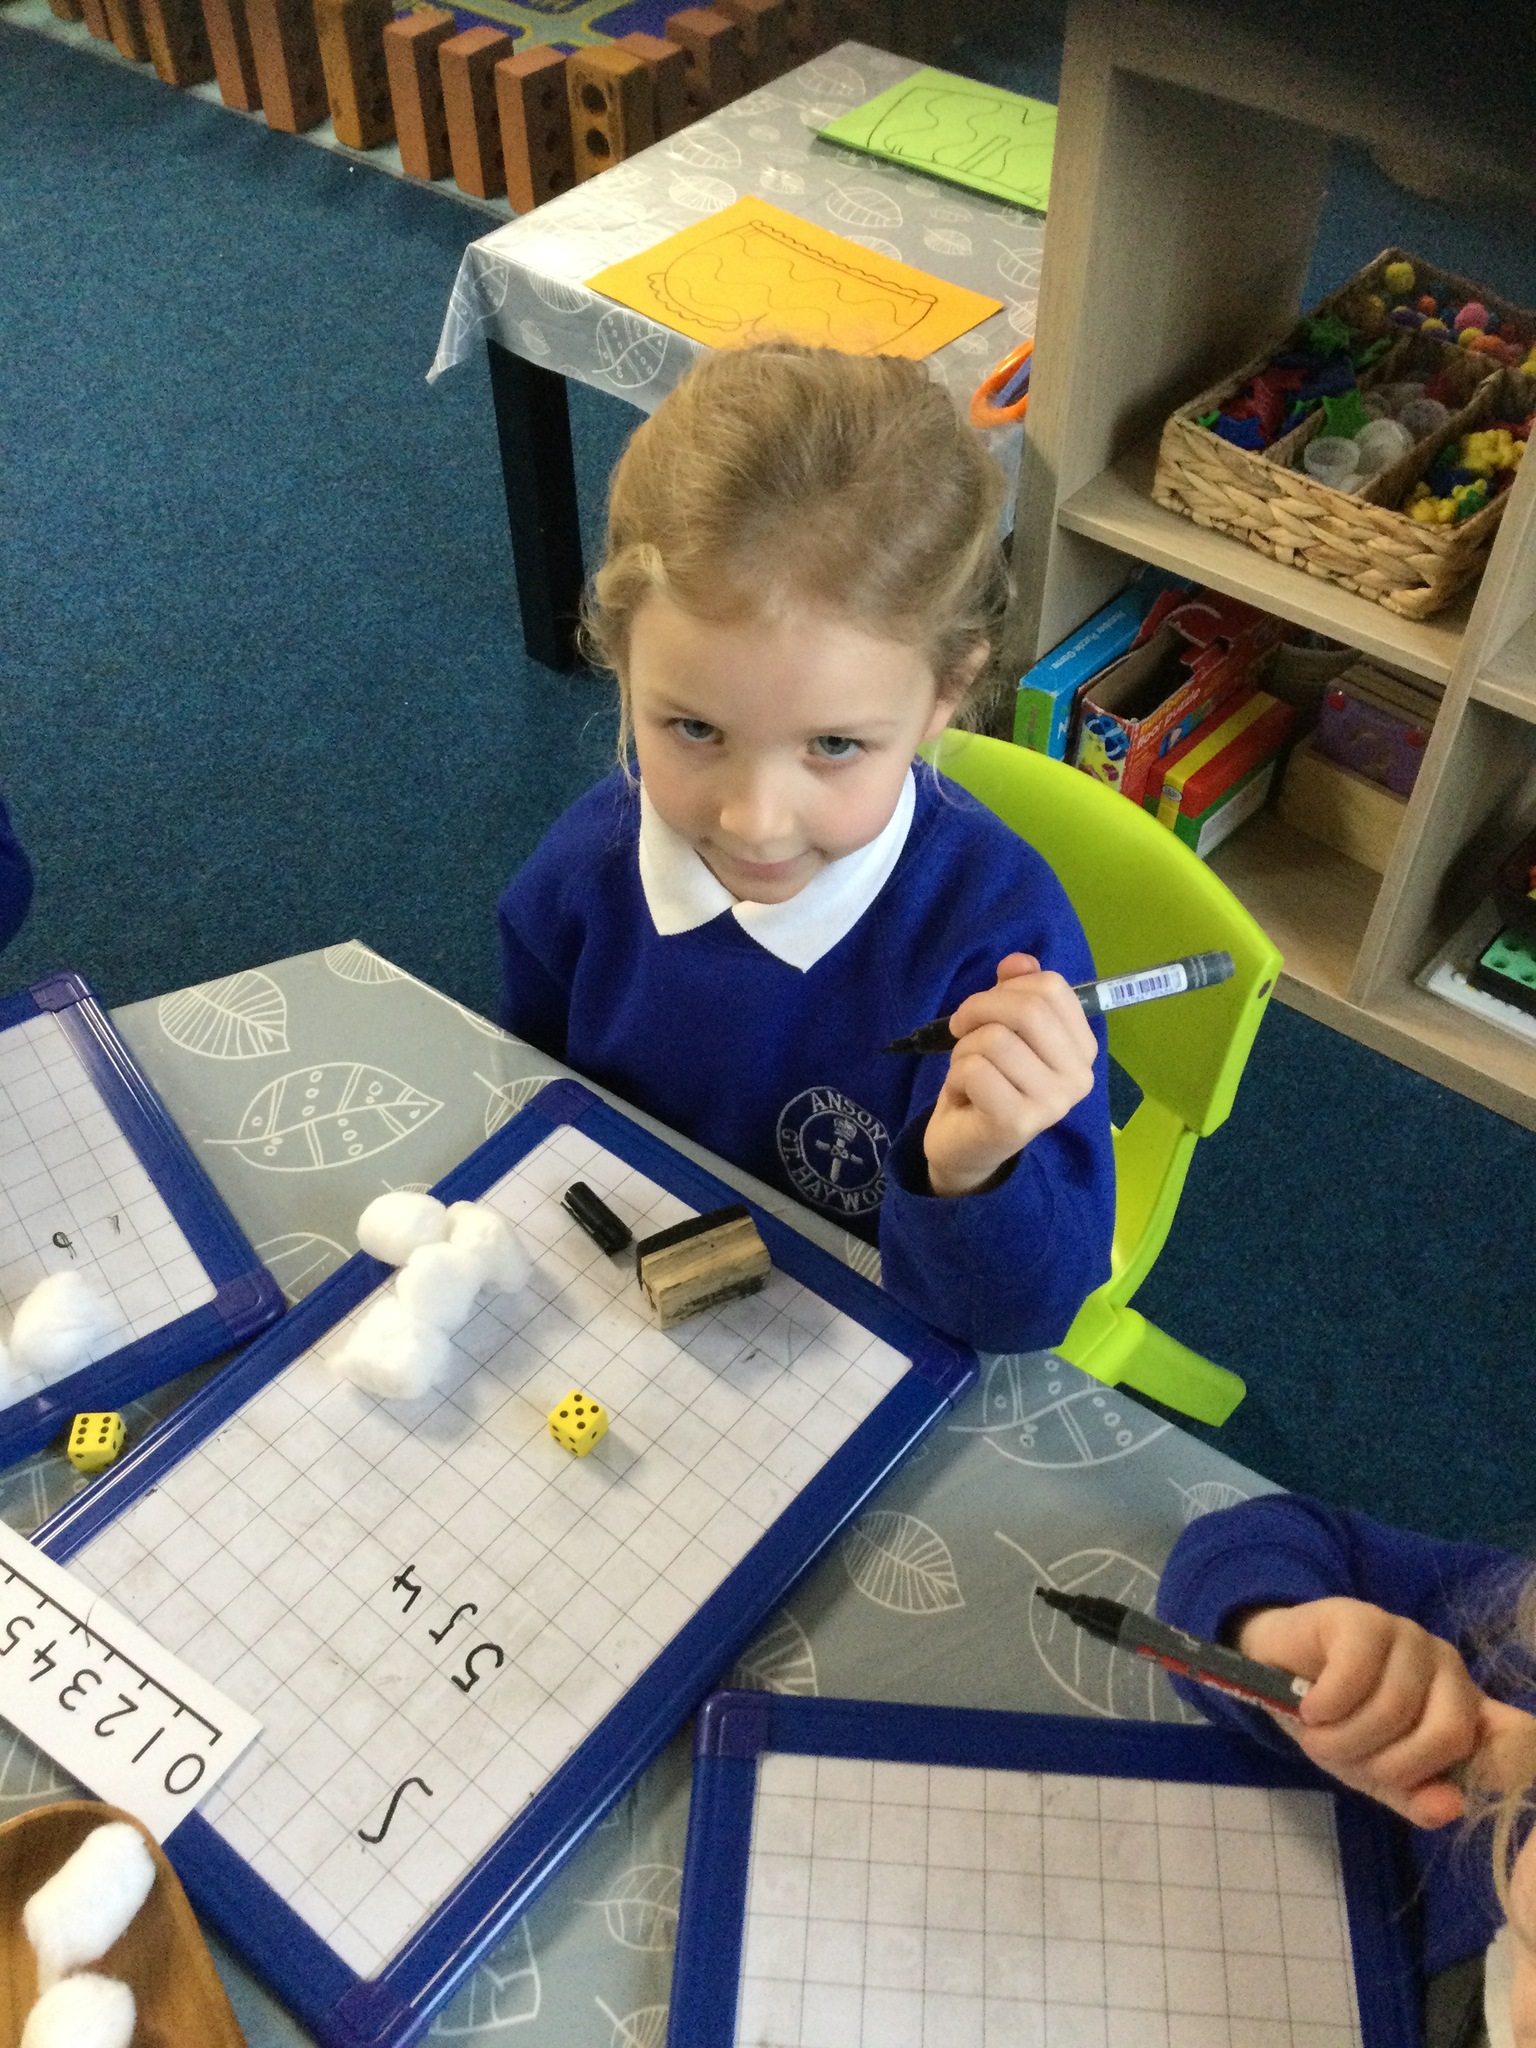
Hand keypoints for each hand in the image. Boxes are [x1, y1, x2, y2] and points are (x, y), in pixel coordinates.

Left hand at [922, 953, 1097, 1198]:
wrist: (967, 1145)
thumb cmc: (989, 1082)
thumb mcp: (1002, 1028)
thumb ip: (1015, 992)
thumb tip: (1018, 961)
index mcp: (1082, 1049)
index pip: (1052, 988)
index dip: (1007, 988)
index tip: (985, 1009)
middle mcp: (1078, 1077)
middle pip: (1027, 1010)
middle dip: (979, 1009)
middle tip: (961, 1028)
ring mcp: (1052, 1103)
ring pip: (995, 1039)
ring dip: (965, 1049)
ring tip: (968, 1070)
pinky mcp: (1017, 1122)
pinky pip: (976, 1070)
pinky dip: (957, 1074)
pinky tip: (964, 1093)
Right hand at [1235, 1598, 1515, 1826]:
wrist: (1275, 1672)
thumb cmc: (1338, 1724)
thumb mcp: (1376, 1775)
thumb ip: (1417, 1797)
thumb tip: (1451, 1807)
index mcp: (1465, 1709)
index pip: (1518, 1737)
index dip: (1499, 1768)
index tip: (1449, 1791)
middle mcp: (1448, 1668)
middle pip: (1450, 1733)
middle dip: (1391, 1765)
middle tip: (1350, 1766)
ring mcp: (1408, 1637)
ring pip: (1394, 1707)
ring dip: (1343, 1740)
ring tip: (1316, 1739)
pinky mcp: (1362, 1618)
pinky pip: (1355, 1676)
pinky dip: (1326, 1707)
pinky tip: (1311, 1709)